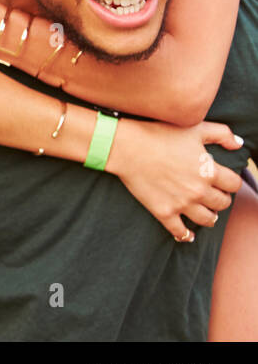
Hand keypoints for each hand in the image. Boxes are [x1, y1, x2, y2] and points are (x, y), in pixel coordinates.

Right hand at [107, 117, 244, 241]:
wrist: (125, 146)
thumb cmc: (159, 133)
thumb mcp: (194, 128)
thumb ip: (222, 134)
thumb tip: (238, 144)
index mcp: (209, 171)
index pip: (234, 184)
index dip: (230, 182)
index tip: (223, 181)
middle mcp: (199, 190)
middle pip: (223, 203)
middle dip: (221, 199)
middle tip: (213, 194)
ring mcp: (181, 203)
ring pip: (207, 220)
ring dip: (209, 216)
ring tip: (205, 212)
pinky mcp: (163, 211)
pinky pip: (180, 231)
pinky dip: (186, 235)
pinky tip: (188, 234)